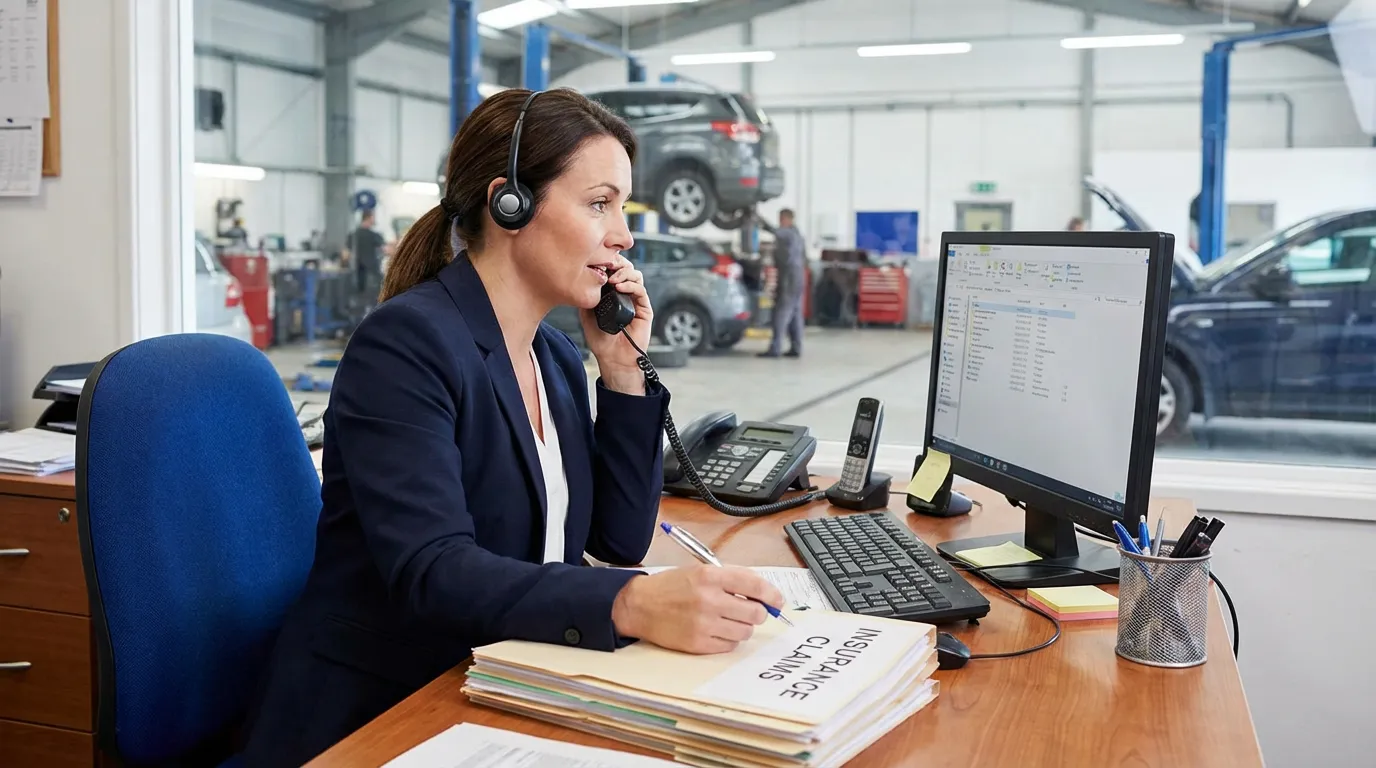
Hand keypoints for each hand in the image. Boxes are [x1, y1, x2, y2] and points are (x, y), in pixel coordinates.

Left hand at [581, 253, 651, 393]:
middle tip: (606, 266)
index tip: (596, 262)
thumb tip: (581, 279)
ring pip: (635, 275)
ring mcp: (635, 300)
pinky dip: (630, 285)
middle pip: (626, 268)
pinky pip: (640, 290)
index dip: (607, 262)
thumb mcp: (586, 315)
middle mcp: (625, 294)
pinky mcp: (644, 308)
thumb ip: (586, 297)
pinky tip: (619, 287)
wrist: (613, 358)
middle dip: (617, 263)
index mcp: (612, 293)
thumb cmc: (601, 340)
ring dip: (624, 272)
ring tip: (612, 278)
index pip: (613, 270)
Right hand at [610, 565, 784, 653]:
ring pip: (745, 631)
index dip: (771, 594)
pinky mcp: (698, 644)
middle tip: (749, 611)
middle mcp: (709, 599)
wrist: (639, 606)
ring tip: (728, 620)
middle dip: (757, 613)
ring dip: (742, 627)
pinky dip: (728, 639)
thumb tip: (763, 594)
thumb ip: (731, 579)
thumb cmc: (672, 587)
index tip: (778, 600)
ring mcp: (704, 624)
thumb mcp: (700, 571)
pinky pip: (729, 646)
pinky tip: (716, 630)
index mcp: (710, 577)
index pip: (754, 585)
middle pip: (755, 613)